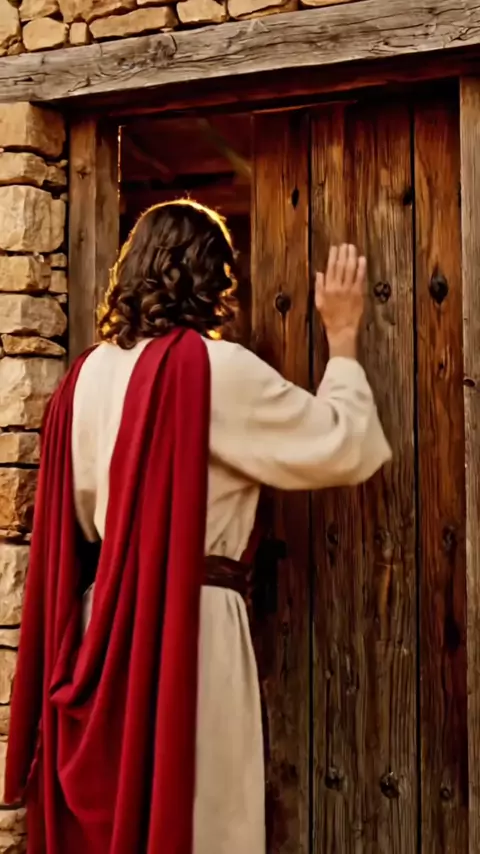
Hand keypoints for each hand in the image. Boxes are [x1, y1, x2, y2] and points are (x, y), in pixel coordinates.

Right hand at [315, 244, 365, 358]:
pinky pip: (360, 277)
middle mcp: (338, 286)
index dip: (333, 256)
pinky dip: (361, 267)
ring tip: (352, 248)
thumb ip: (319, 286)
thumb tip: (319, 273)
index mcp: (327, 288)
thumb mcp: (319, 302)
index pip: (330, 267)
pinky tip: (362, 259)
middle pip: (341, 265)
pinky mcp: (359, 293)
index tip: (335, 247)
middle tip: (345, 244)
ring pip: (350, 269)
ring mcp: (349, 289)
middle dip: (343, 253)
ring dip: (351, 257)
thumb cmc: (330, 317)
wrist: (342, 329)